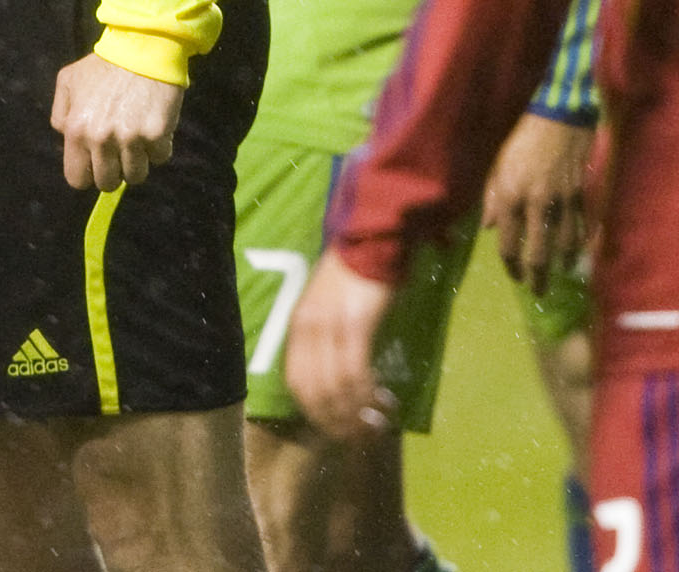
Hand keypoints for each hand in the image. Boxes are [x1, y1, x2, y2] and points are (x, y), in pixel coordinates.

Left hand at [51, 53, 181, 190]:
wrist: (143, 47)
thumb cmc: (104, 65)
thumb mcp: (68, 81)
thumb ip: (61, 114)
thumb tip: (67, 138)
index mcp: (77, 130)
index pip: (77, 179)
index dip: (87, 173)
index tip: (96, 163)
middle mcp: (101, 139)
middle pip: (107, 182)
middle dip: (114, 170)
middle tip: (120, 150)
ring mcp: (131, 139)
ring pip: (136, 176)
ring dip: (138, 160)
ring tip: (138, 137)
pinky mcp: (157, 135)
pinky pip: (160, 157)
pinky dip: (159, 146)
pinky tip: (154, 126)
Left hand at [284, 250, 395, 437]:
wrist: (369, 242)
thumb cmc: (351, 276)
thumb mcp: (325, 308)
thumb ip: (324, 339)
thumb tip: (335, 380)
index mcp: (298, 326)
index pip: (296, 383)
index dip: (314, 411)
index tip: (334, 427)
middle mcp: (308, 330)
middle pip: (315, 391)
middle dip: (336, 420)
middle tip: (358, 435)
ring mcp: (331, 327)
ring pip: (337, 387)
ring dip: (356, 412)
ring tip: (374, 424)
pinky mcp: (356, 325)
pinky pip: (357, 372)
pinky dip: (367, 394)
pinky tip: (382, 401)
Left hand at [482, 114, 593, 292]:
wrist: (557, 114)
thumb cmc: (520, 135)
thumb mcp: (496, 163)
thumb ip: (492, 197)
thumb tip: (488, 227)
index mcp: (510, 195)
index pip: (508, 243)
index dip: (511, 266)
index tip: (514, 277)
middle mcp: (536, 203)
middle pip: (539, 253)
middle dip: (538, 278)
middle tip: (539, 293)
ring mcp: (562, 200)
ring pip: (564, 245)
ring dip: (562, 264)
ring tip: (559, 274)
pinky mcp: (581, 194)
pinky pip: (581, 228)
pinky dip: (579, 244)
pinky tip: (578, 252)